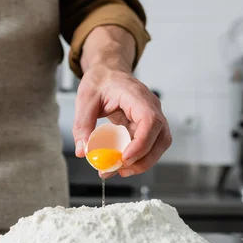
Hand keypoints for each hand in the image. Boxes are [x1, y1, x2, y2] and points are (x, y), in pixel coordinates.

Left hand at [72, 26, 171, 178]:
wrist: (108, 72)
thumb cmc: (100, 82)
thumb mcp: (85, 100)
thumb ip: (83, 125)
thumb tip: (82, 151)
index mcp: (137, 96)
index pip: (150, 121)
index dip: (141, 143)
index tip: (125, 158)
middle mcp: (151, 107)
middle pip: (160, 138)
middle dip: (143, 159)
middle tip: (120, 170)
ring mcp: (152, 117)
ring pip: (158, 145)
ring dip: (142, 162)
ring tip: (118, 170)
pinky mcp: (146, 126)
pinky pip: (148, 145)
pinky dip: (137, 157)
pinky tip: (119, 163)